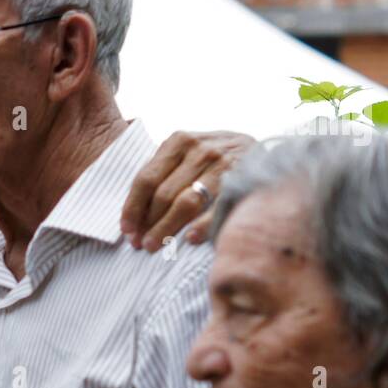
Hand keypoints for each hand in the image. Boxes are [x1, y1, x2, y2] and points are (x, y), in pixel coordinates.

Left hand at [120, 130, 255, 251]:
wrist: (260, 149)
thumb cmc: (213, 156)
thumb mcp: (186, 151)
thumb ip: (162, 171)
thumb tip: (133, 211)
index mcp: (178, 141)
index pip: (146, 178)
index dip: (133, 207)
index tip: (126, 230)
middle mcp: (199, 149)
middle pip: (164, 194)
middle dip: (148, 222)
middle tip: (140, 244)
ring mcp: (222, 164)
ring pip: (186, 202)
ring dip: (167, 227)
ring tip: (155, 246)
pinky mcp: (242, 179)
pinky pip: (217, 207)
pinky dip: (202, 224)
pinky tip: (190, 239)